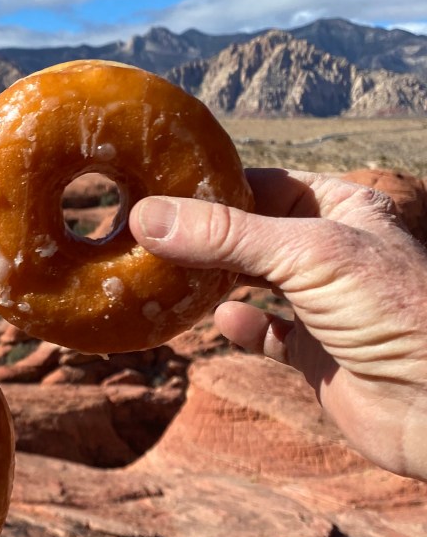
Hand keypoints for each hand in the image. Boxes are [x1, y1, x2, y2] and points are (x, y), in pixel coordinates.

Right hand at [129, 169, 426, 480]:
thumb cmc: (391, 310)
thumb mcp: (305, 253)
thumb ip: (225, 235)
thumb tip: (145, 216)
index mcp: (341, 207)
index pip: (263, 183)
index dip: (212, 186)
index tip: (154, 191)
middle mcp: (332, 250)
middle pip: (251, 233)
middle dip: (203, 237)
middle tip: (145, 235)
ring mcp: (323, 303)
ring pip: (252, 282)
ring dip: (213, 281)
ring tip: (166, 275)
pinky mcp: (316, 354)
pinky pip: (265, 334)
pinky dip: (240, 328)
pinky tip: (222, 321)